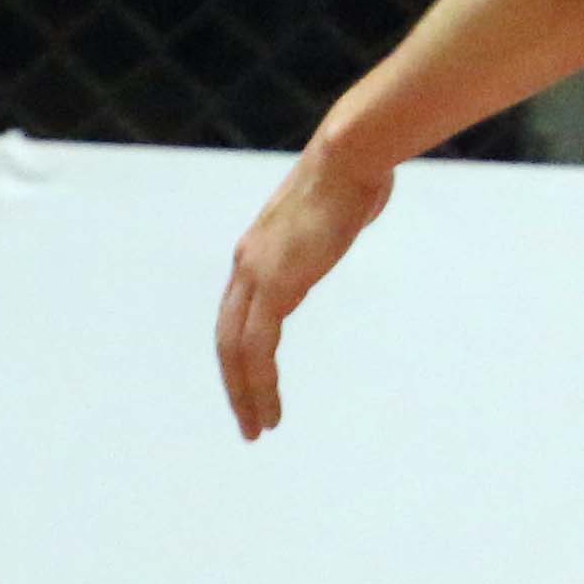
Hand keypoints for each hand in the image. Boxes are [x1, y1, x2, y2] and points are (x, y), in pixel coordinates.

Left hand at [215, 144, 393, 439]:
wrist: (350, 155)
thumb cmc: (355, 172)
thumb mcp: (336, 209)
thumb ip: (332, 223)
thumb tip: (351, 209)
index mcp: (258, 250)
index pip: (239, 313)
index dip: (243, 353)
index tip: (256, 383)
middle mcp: (247, 265)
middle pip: (227, 339)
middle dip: (236, 385)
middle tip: (249, 423)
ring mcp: (256, 274)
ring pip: (236, 351)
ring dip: (245, 394)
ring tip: (259, 428)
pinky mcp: (275, 285)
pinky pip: (257, 348)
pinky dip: (259, 383)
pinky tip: (270, 408)